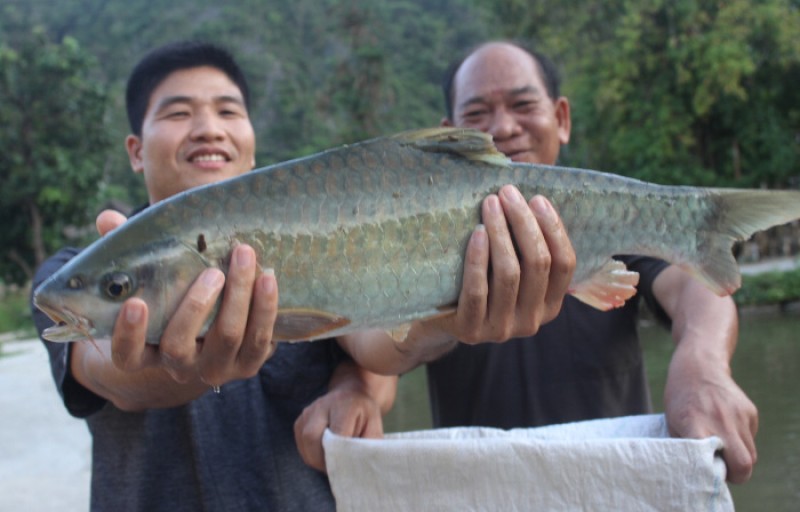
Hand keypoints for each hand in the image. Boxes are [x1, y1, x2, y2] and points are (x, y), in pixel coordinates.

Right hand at [92, 209, 278, 402]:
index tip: (135, 303)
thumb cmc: (178, 294)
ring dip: (238, 296)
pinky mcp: (249, 363)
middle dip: (195, 306)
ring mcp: (215, 367)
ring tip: (244, 256)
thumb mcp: (153, 276)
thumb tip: (107, 218)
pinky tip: (267, 278)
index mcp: (148, 351)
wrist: (225, 325)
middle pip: (180, 346)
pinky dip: (265, 307)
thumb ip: (127, 250)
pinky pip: (259, 339)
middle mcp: (180, 367)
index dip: (128, 335)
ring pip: (226, 337)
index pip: (128, 356)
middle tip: (213, 272)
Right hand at [294, 382, 384, 472]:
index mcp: (344, 405)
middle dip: (321, 459)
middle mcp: (322, 405)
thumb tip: (361, 467)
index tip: (346, 469)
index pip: (336, 434)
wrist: (351, 396)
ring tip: (330, 464)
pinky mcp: (300, 420)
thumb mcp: (374, 427)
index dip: (339, 456)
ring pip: (304, 443)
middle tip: (335, 470)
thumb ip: (368, 445)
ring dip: (315, 459)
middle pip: (312, 437)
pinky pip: (300, 443)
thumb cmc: (364, 415)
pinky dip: (310, 455)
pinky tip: (323, 455)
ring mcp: (308, 412)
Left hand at [427, 185, 574, 343]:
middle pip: (538, 264)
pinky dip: (478, 258)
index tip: (537, 199)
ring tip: (490, 204)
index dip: (553, 229)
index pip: (565, 265)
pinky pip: (478, 290)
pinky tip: (478, 232)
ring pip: (509, 273)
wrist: (441, 318)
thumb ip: (528, 244)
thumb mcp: (511, 268)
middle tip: (507, 192)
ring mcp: (502, 330)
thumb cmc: (482, 280)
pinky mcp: (471, 331)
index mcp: (550, 306)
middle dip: (524, 222)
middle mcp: (531, 322)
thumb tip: (534, 194)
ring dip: (501, 232)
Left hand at [664, 346, 757, 483]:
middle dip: (735, 474)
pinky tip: (725, 426)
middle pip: (744, 465)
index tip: (707, 472)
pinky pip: (750, 438)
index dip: (715, 474)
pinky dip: (741, 440)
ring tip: (721, 445)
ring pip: (750, 454)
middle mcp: (722, 422)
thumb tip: (697, 470)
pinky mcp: (750, 412)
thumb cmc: (680, 397)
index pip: (716, 462)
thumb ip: (686, 447)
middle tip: (720, 467)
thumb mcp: (672, 422)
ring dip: (738, 457)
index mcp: (697, 426)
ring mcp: (739, 416)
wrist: (698, 366)